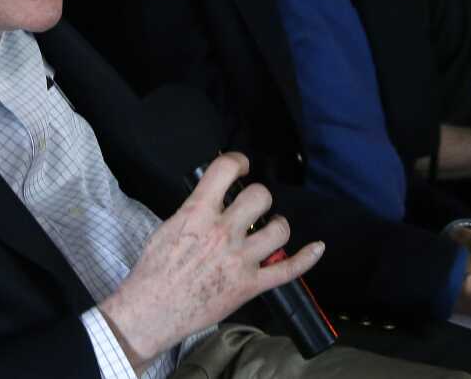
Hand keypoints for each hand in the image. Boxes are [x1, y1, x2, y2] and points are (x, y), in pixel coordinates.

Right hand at [98, 153, 323, 373]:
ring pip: (279, 230)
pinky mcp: (250, 285)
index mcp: (197, 213)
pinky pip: (288, 269)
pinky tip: (316, 247)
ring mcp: (240, 259)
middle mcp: (223, 232)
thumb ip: (194, 210)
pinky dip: (307, 257)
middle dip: (259, 196)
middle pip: (260, 197)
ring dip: (278, 224)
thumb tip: (210, 199)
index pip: (224, 170)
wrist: (154, 308)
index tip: (240, 167)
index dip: (237, 160)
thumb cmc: (154, 270)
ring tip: (271, 226)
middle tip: (252, 204)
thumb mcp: (168, 226)